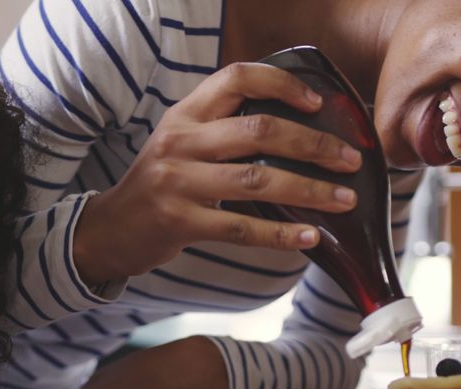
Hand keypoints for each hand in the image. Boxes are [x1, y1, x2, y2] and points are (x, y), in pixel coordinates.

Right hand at [73, 62, 361, 284]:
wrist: (109, 230)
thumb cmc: (160, 184)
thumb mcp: (181, 142)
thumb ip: (223, 129)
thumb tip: (296, 132)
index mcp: (185, 113)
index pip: (237, 78)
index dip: (282, 84)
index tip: (318, 103)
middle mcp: (181, 141)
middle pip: (259, 130)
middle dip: (313, 145)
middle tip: (351, 160)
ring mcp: (178, 182)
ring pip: (257, 181)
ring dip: (309, 191)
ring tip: (344, 199)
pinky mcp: (180, 222)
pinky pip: (241, 228)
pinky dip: (281, 234)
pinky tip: (310, 237)